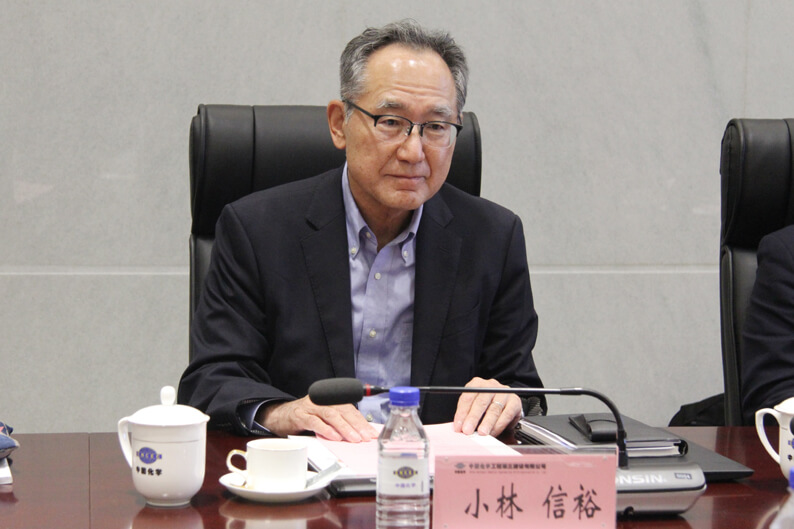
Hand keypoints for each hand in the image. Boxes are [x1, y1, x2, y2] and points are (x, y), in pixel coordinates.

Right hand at [257, 396, 377, 441]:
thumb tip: (357, 435)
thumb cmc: (304, 418)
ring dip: (344, 427)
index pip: (350, 410)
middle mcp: (322, 400)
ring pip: (331, 415)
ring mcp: (311, 407)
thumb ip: (338, 423)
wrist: (279, 416)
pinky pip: (315, 421)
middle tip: (365, 437)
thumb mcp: (323, 419)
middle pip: (343, 411)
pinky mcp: (300, 415)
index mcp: (330, 400)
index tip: (370, 433)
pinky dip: (326, 429)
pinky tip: (334, 436)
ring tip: (353, 438)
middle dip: (356, 425)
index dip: (361, 421)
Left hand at [452, 377, 521, 435]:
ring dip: (486, 423)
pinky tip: (493, 432)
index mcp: (477, 384)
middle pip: (481, 402)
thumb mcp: (475, 405)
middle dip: (473, 418)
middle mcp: (491, 386)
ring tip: (481, 433)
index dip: (462, 413)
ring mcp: (504, 392)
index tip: (458, 426)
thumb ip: (467, 414)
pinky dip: (498, 425)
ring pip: (494, 409)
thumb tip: (460, 428)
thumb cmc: (487, 405)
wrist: (507, 403)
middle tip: (467, 430)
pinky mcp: (514, 401)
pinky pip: (506, 414)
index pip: (467, 397)